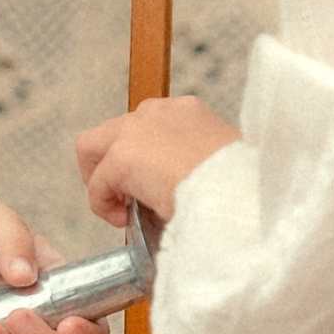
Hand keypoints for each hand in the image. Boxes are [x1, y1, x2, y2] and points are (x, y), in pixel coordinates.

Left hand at [75, 95, 236, 226]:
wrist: (239, 192)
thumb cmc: (240, 187)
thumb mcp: (222, 167)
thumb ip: (197, 168)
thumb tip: (185, 190)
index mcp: (188, 112)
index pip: (149, 126)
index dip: (144, 156)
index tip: (151, 182)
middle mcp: (159, 113)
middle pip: (114, 130)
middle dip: (111, 163)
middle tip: (124, 196)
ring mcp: (137, 130)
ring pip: (92, 146)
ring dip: (99, 179)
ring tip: (117, 207)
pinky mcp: (122, 157)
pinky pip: (97, 184)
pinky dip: (102, 204)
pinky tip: (121, 220)